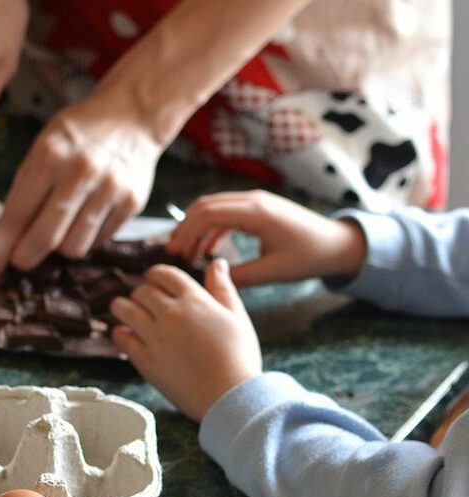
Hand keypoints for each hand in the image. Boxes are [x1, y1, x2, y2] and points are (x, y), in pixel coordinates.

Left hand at [0, 93, 161, 286]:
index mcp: (50, 156)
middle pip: (45, 239)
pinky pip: (98, 241)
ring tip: (59, 228)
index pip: (16, 215)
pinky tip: (84, 219)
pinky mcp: (132, 202)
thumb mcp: (42, 147)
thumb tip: (2, 241)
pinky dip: (85, 238)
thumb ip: (24, 191)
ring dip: (59, 248)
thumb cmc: (78, 134)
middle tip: (20, 260)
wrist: (133, 114)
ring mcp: (110, 189)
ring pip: (74, 248)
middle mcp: (81, 172)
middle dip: (25, 258)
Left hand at [110, 259, 261, 420]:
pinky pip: (120, 337)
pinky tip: (126, 335)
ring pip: (123, 309)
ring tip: (126, 312)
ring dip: (122, 307)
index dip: (156, 275)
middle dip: (142, 293)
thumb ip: (223, 288)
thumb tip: (217, 263)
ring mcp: (154, 336)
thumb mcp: (237, 317)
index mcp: (194, 300)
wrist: (229, 396)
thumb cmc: (239, 358)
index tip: (155, 281)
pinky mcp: (144, 359)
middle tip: (144, 303)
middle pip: (142, 291)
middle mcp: (170, 314)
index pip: (164, 274)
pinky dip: (120, 333)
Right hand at [166, 191, 366, 286]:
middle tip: (173, 253)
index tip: (175, 254)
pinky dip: (211, 227)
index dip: (186, 232)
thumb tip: (210, 280)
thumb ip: (240, 276)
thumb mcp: (273, 272)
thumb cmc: (309, 257)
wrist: (338, 243)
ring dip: (196, 226)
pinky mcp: (258, 208)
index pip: (208, 214)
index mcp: (256, 213)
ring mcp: (256, 201)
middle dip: (184, 228)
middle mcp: (253, 200)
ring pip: (213, 206)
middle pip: (205, 205)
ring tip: (186, 252)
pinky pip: (226, 212)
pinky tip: (206, 249)